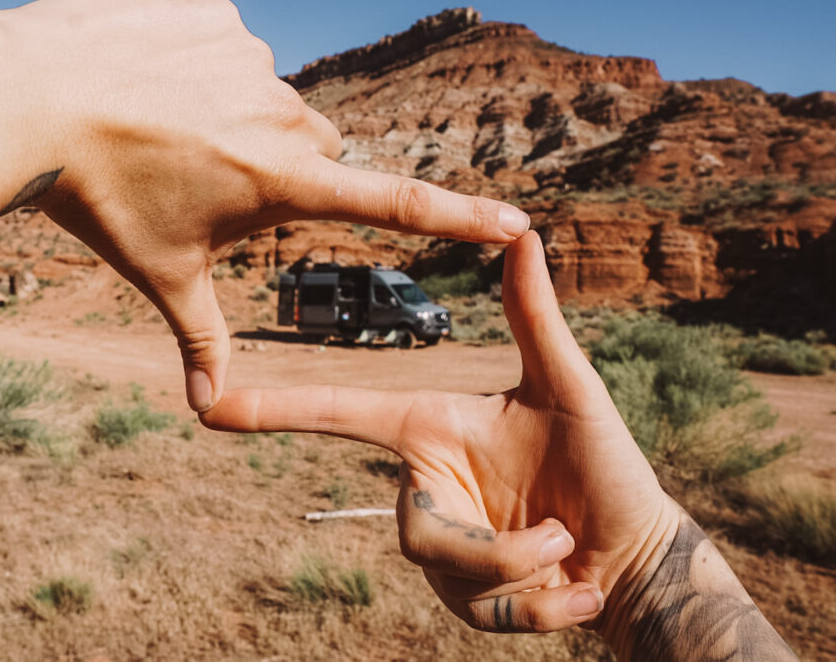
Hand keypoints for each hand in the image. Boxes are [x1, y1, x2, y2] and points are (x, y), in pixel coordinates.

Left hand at [0, 0, 529, 410]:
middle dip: (287, 167)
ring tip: (171, 132)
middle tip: (215, 179)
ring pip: (273, 98)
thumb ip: (200, 337)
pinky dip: (206, 71)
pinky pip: (232, 51)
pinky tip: (155, 85)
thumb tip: (208, 411)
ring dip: (242, 117)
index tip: (516, 221)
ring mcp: (252, 59)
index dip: (459, 216)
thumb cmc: (100, 199)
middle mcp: (284, 113)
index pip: (392, 202)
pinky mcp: (218, 18)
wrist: (30, 100)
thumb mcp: (161, 274)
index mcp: (283, 180)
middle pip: (317, 149)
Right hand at [201, 231, 679, 634]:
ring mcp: (442, 549)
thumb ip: (535, 316)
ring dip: (526, 572)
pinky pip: (479, 617)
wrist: (635, 549)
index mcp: (431, 430)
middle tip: (560, 534)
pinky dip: (542, 609)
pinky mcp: (464, 599)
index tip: (213, 404)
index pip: (341, 417)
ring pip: (449, 580)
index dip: (276, 410)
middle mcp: (425, 487)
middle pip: (415, 535)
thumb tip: (526, 231)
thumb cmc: (605, 462)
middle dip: (496, 550)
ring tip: (572, 552)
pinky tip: (580, 589)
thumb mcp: (571, 388)